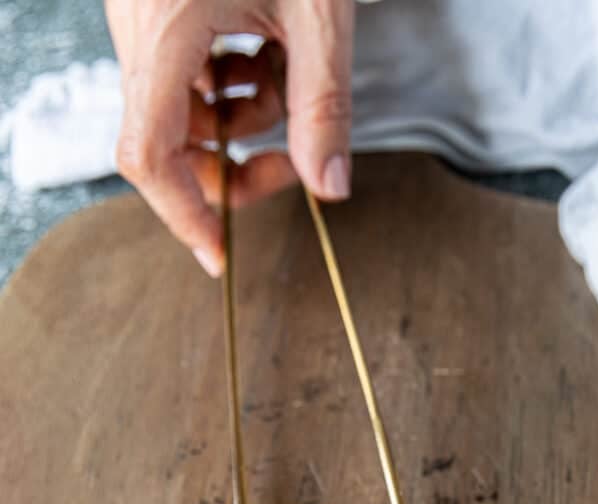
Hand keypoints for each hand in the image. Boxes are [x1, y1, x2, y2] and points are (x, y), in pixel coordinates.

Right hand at [105, 0, 354, 276]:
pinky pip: (182, 79)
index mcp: (165, 29)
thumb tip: (328, 186)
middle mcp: (137, 29)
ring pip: (179, 115)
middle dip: (232, 166)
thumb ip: (324, 104)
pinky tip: (261, 54)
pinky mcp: (153, 15)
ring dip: (239, 120)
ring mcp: (141, 23)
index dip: (183, 215)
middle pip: (165, 144)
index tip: (218, 253)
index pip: (150, 153)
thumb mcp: (318, 13)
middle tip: (289, 161)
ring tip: (282, 73)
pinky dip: (228, 86)